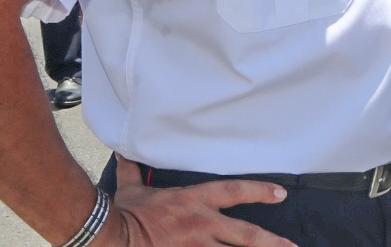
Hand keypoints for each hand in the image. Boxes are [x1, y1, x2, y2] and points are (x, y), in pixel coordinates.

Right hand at [96, 157, 294, 246]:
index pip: (233, 191)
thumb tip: (126, 153)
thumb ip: (133, 171)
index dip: (259, 191)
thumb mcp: (131, 188)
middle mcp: (202, 224)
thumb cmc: (122, 212)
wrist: (110, 235)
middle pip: (246, 234)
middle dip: (272, 241)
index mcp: (193, 201)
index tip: (280, 194)